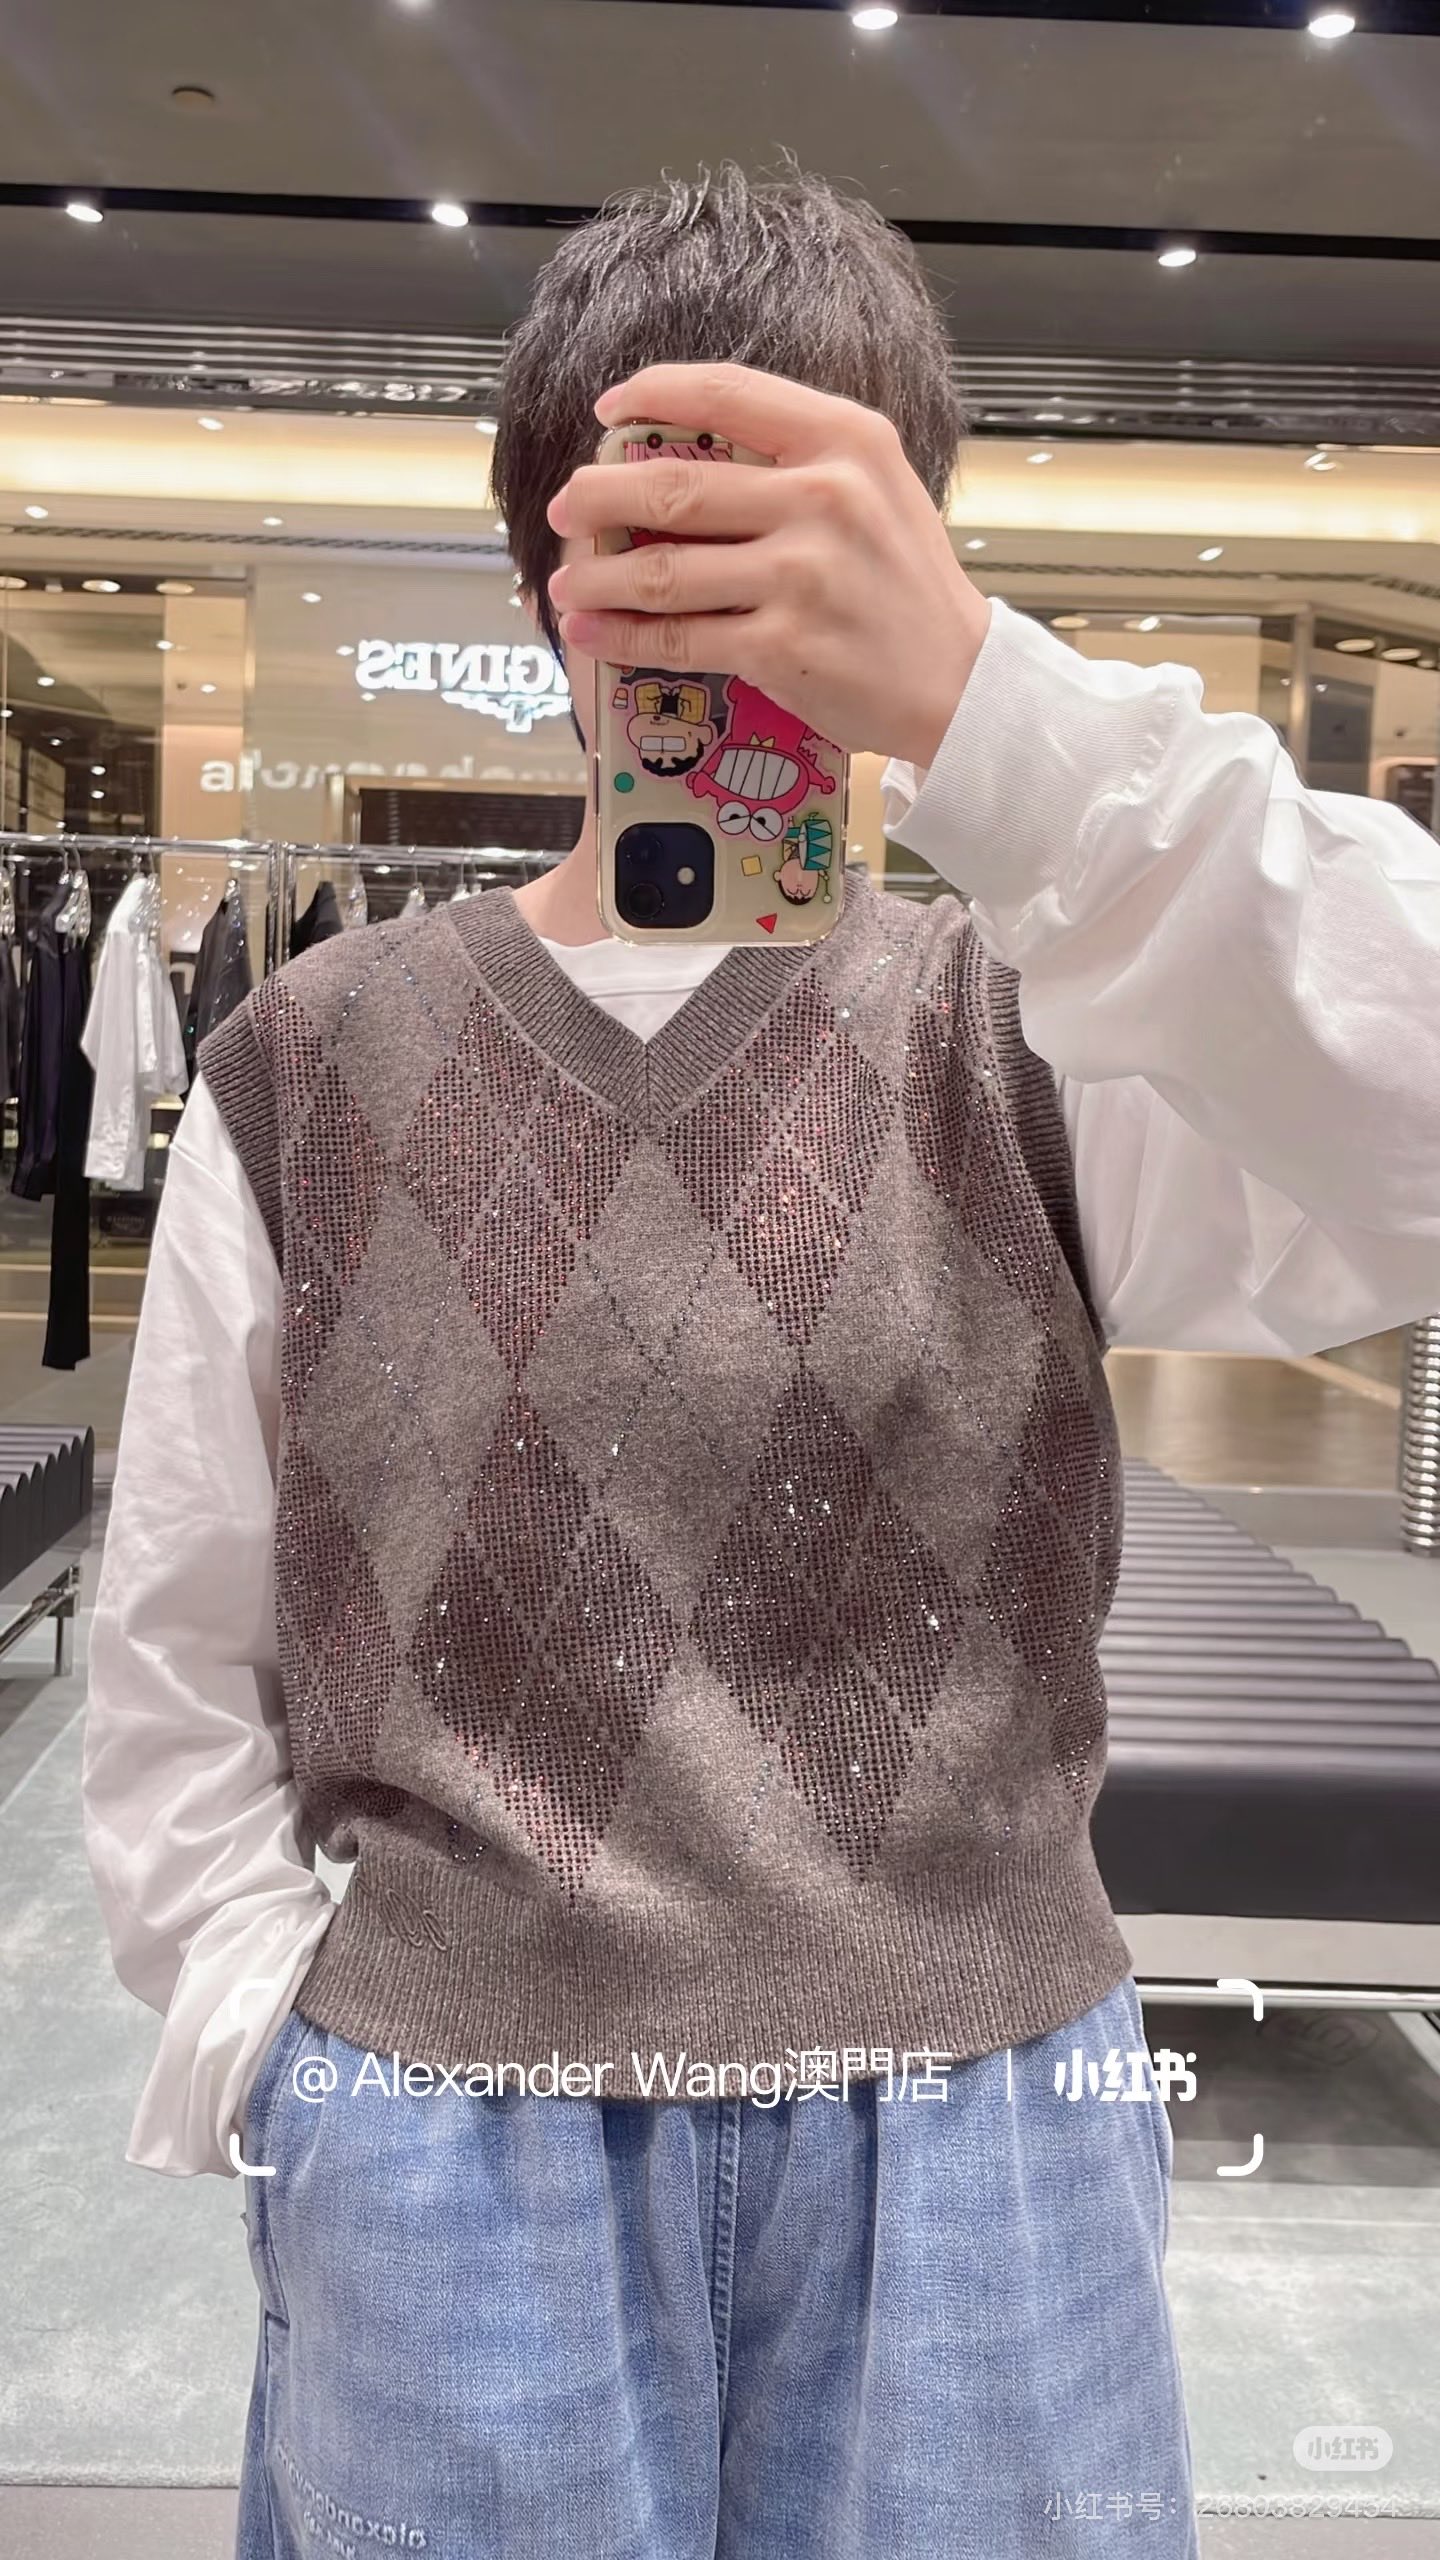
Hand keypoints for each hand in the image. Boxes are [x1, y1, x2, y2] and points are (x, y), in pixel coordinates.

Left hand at [545, 362, 991, 770]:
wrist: (959, 681)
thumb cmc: (908, 584)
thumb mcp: (878, 487)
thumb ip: (800, 457)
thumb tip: (691, 446)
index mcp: (846, 440)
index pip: (725, 392)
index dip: (651, 394)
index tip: (608, 410)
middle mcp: (823, 497)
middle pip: (677, 485)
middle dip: (600, 497)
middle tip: (566, 508)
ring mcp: (800, 574)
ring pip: (666, 568)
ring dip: (598, 578)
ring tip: (566, 583)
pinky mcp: (781, 645)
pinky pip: (680, 636)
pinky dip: (623, 637)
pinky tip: (592, 633)